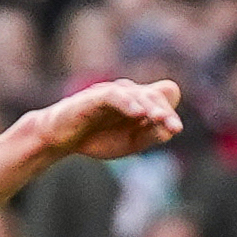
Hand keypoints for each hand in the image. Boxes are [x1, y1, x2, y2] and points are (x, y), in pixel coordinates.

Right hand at [34, 79, 181, 162]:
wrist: (61, 138)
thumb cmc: (97, 138)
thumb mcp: (131, 142)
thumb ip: (151, 134)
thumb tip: (170, 131)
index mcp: (139, 104)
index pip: (161, 100)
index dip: (169, 113)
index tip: (174, 130)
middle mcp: (128, 95)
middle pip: (152, 96)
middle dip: (164, 112)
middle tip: (175, 128)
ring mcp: (112, 94)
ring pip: (136, 94)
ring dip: (150, 106)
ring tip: (160, 118)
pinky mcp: (95, 96)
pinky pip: (113, 95)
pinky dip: (127, 103)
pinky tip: (138, 113)